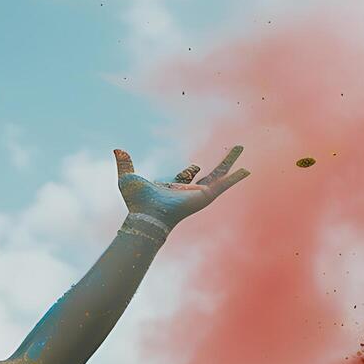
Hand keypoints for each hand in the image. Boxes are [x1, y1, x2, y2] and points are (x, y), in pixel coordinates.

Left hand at [116, 145, 248, 226]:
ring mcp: (198, 194)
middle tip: (231, 152)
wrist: (146, 214)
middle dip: (220, 164)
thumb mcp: (128, 178)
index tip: (194, 166)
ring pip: (219, 175)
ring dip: (231, 162)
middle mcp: (188, 191)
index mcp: (174, 187)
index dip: (190, 171)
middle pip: (209, 174)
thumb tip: (116, 150)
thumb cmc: (136, 202)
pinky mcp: (205, 196)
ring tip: (240, 149)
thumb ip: (124, 164)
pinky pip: (224, 184)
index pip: (187, 176)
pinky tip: (247, 170)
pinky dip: (235, 178)